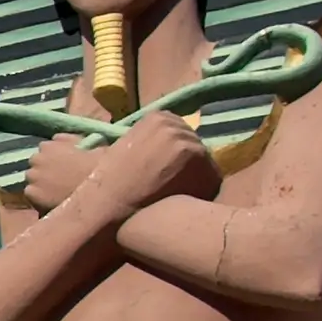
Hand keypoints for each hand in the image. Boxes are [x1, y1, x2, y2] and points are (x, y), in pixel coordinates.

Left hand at [23, 134, 95, 209]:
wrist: (100, 189)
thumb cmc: (99, 165)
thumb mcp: (88, 144)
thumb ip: (69, 139)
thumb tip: (56, 138)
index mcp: (48, 146)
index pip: (44, 150)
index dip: (53, 158)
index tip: (63, 164)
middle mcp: (36, 159)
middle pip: (35, 164)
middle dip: (44, 170)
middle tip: (59, 179)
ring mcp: (32, 177)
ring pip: (32, 180)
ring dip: (40, 184)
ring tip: (57, 191)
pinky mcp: (32, 194)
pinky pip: (31, 195)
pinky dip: (39, 198)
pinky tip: (53, 200)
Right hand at [80, 109, 219, 216]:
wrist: (108, 202)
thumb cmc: (109, 181)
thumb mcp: (126, 146)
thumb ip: (152, 141)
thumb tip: (170, 152)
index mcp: (158, 117)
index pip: (180, 132)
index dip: (173, 154)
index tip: (161, 169)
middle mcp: (177, 125)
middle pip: (194, 145)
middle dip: (187, 164)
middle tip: (170, 185)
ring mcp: (191, 144)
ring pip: (206, 162)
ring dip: (196, 178)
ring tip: (175, 194)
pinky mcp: (202, 164)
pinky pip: (213, 179)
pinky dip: (203, 191)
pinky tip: (183, 200)